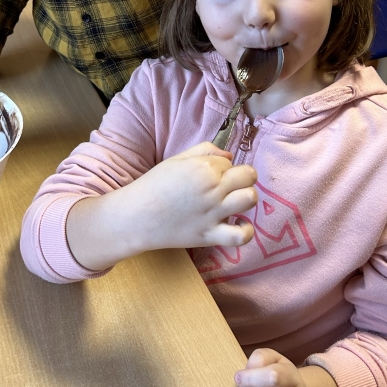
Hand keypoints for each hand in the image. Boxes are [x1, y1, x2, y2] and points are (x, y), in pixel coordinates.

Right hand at [65, 142, 257, 270]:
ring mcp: (214, 213)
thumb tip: (229, 155)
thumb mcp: (176, 160)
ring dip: (246, 197)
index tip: (208, 174)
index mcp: (204, 167)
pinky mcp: (211, 235)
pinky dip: (246, 231)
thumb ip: (204, 150)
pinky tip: (239, 224)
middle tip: (228, 185)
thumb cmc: (153, 185)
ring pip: (250, 199)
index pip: (229, 161)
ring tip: (234, 201)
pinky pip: (241, 236)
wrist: (136, 216)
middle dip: (242, 177)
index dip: (221, 167)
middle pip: (248, 176)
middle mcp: (213, 188)